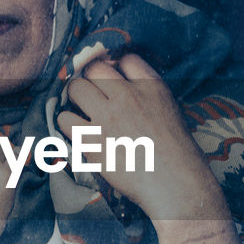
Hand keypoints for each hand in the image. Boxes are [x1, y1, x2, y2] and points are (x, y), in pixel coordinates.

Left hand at [56, 53, 224, 228]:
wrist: (175, 184)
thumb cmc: (178, 153)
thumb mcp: (170, 110)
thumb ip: (147, 94)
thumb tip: (120, 87)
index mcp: (151, 87)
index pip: (126, 58)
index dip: (116, 67)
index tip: (114, 79)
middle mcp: (128, 96)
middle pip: (95, 68)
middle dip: (91, 77)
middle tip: (93, 93)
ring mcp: (108, 116)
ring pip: (76, 88)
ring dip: (75, 97)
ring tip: (82, 110)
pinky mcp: (92, 140)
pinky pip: (65, 119)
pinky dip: (68, 123)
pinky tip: (78, 131)